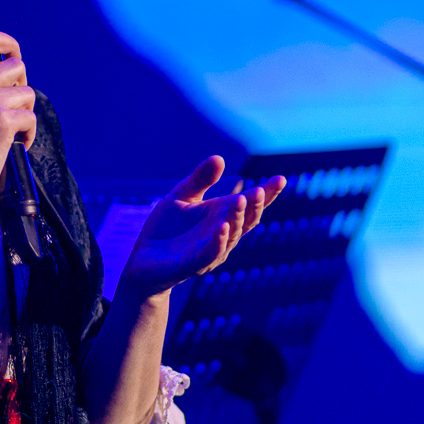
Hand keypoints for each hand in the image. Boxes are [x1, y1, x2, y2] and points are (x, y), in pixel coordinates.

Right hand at [0, 28, 36, 230]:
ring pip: (27, 93)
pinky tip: (15, 145)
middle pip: (16, 65)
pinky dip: (28, 135)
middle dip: (21, 86)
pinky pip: (31, 118)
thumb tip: (0, 74)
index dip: (9, 43)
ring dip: (25, 113)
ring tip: (11, 132)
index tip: (13, 56)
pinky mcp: (1, 123)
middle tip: (12, 109)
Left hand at [117, 157, 286, 299]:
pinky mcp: (192, 265)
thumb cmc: (167, 229)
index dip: (267, 194)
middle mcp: (222, 236)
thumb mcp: (182, 196)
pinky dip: (218, 241)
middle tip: (260, 190)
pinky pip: (209, 254)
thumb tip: (219, 158)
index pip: (250, 206)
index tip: (281, 179)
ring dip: (237, 218)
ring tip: (241, 199)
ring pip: (231, 236)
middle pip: (246, 221)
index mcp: (222, 217)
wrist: (143, 260)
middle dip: (254, 206)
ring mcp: (210, 252)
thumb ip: (200, 179)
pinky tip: (223, 227)